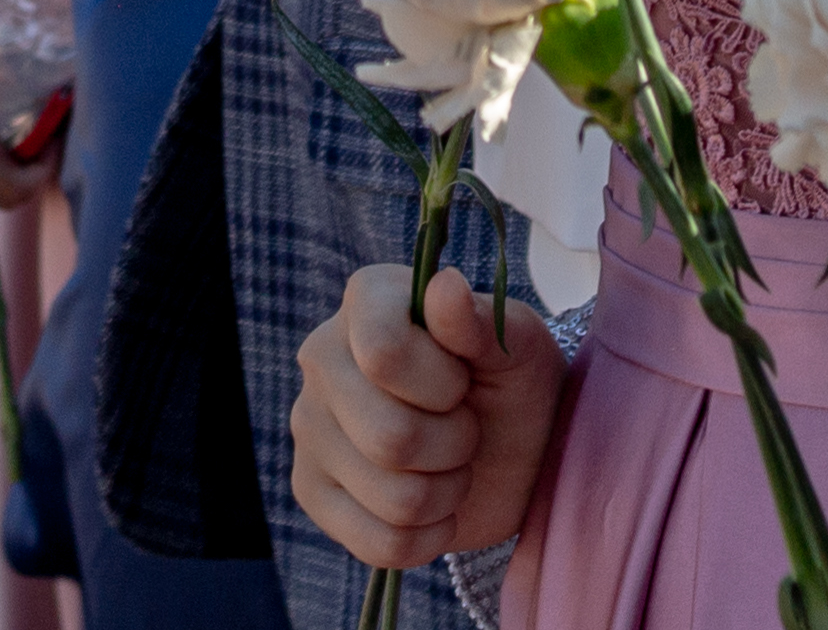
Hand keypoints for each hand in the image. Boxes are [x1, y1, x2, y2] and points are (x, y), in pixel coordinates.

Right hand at [292, 263, 566, 572]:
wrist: (509, 449)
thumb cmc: (512, 382)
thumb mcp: (518, 347)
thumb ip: (480, 321)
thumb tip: (444, 285)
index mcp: (368, 300)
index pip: (384, 353)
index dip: (442, 384)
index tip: (464, 379)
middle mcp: (321, 356)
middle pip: (389, 437)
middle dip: (454, 444)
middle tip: (466, 426)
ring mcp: (308, 427)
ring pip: (391, 497)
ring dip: (447, 492)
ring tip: (451, 463)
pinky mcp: (311, 492)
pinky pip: (378, 543)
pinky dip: (428, 536)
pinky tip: (433, 505)